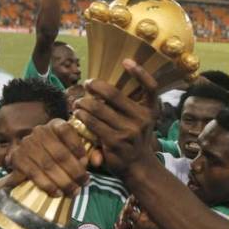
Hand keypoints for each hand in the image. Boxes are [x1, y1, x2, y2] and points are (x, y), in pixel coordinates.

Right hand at [9, 118, 93, 196]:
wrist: (28, 163)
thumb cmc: (58, 155)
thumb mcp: (74, 150)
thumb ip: (90, 152)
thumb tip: (98, 160)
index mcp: (55, 125)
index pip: (67, 130)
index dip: (78, 147)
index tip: (86, 163)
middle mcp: (39, 131)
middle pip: (60, 153)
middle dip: (75, 171)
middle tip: (84, 183)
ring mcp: (27, 144)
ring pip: (48, 166)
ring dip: (63, 182)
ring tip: (74, 191)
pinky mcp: (17, 158)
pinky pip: (35, 174)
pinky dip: (48, 186)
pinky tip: (58, 193)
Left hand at [74, 59, 158, 176]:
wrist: (138, 168)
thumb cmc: (135, 139)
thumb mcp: (141, 121)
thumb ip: (130, 106)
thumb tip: (106, 86)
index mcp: (150, 111)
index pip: (151, 87)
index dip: (140, 72)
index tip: (126, 61)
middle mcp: (142, 119)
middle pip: (114, 94)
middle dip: (95, 86)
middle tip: (87, 84)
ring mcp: (128, 131)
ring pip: (98, 108)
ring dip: (83, 102)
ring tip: (77, 101)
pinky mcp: (114, 142)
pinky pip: (93, 123)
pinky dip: (82, 116)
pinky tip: (77, 114)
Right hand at [115, 196, 180, 228]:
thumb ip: (156, 226)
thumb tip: (143, 217)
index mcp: (159, 215)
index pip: (148, 202)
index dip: (140, 197)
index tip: (134, 195)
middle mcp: (148, 220)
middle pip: (136, 207)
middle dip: (130, 204)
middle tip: (128, 208)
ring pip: (128, 217)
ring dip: (123, 215)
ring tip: (122, 219)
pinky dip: (119, 227)